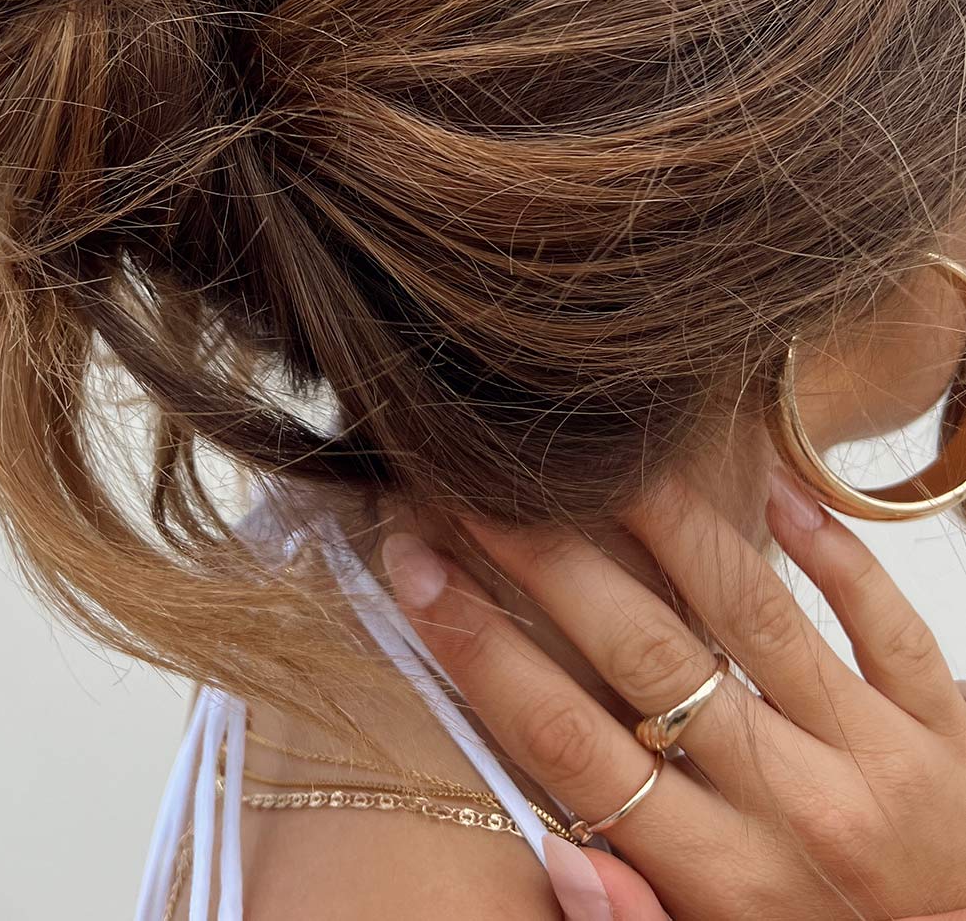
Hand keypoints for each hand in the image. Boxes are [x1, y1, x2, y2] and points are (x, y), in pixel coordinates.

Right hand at [381, 471, 965, 919]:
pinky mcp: (953, 729)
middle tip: (470, 482)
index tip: (413, 569)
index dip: (479, 649)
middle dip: (542, 558)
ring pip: (755, 612)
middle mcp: (799, 812)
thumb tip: (558, 850)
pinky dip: (832, 546)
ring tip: (593, 448)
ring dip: (666, 520)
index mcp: (726, 886)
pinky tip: (773, 482)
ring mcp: (882, 761)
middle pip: (644, 657)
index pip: (570, 745)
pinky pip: (886, 620)